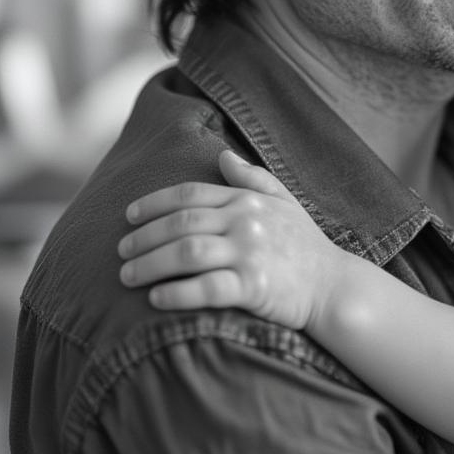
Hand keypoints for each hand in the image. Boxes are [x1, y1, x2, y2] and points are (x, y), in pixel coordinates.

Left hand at [118, 151, 335, 329]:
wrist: (334, 286)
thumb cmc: (305, 245)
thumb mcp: (284, 202)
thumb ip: (253, 178)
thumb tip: (222, 154)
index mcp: (248, 200)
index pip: (191, 195)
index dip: (154, 203)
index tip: (129, 216)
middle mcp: (247, 222)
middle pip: (181, 223)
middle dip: (144, 237)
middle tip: (119, 251)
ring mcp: (251, 254)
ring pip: (187, 254)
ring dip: (150, 264)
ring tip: (127, 276)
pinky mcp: (255, 287)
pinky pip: (207, 289)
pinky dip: (177, 294)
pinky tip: (156, 299)